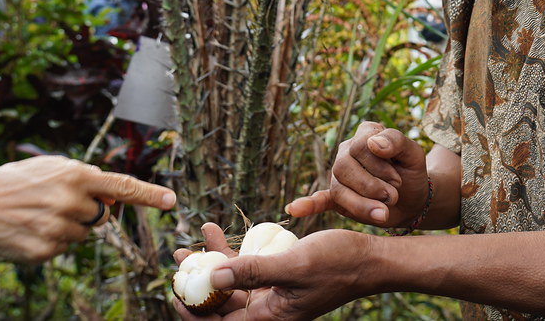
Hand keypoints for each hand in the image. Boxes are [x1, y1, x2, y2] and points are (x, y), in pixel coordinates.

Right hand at [0, 155, 175, 262]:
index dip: (148, 194)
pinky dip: (53, 241)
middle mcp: (71, 202)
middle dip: (89, 211)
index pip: (121, 186)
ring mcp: (58, 229)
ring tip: (38, 214)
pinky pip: (65, 248)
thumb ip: (84, 178)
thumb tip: (112, 197)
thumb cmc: (13, 183)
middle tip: (57, 203)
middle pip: (102, 216)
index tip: (170, 201)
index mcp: (75, 175)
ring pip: (83, 234)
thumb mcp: (50, 168)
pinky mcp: (47, 251)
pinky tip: (29, 230)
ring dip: (69, 226)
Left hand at [173, 226, 375, 320]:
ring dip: (211, 262)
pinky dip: (231, 253)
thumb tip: (214, 276)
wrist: (369, 259)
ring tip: (191, 241)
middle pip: (220, 303)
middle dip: (196, 282)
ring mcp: (273, 295)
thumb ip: (254, 272)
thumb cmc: (338, 263)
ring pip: (231, 283)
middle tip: (178, 258)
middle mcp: (268, 311)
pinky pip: (247, 269)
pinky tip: (215, 231)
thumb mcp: (294, 265)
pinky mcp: (279, 279)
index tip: (175, 289)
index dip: (193, 310)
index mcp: (270, 319)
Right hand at [286, 121, 428, 227]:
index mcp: (365, 134)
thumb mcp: (414, 153)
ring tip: (383, 213)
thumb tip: (374, 143)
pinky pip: (320, 200)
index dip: (379, 166)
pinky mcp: (338, 199)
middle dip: (370, 186)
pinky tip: (295, 209)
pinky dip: (308, 205)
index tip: (398, 179)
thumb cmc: (411, 171)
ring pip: (339, 189)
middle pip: (344, 168)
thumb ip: (397, 141)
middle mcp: (347, 152)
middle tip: (393, 196)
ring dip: (361, 204)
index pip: (360, 147)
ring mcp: (340, 175)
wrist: (414, 198)